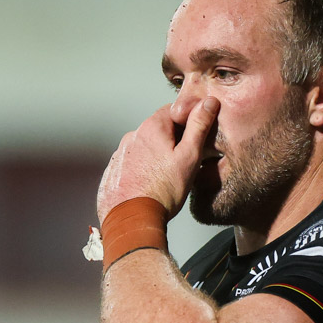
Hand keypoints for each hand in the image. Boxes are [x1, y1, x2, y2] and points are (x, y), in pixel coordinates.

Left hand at [97, 97, 219, 222]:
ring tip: (167, 179)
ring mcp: (120, 155)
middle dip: (172, 141)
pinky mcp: (113, 172)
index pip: (173, 110)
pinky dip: (142, 170)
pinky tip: (150, 186)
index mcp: (151, 127)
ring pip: (145, 148)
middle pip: (158, 130)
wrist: (132, 220)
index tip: (196, 138)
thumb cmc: (163, 190)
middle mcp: (132, 136)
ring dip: (156, 156)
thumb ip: (199, 127)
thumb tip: (209, 102)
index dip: (188, 122)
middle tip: (184, 162)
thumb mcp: (189, 157)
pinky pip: (132, 164)